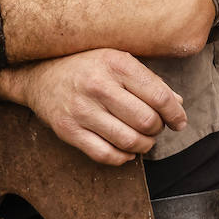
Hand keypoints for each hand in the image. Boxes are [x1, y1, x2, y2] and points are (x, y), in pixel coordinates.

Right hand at [16, 48, 187, 165]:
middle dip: (158, 129)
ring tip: (144, 139)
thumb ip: (149, 80)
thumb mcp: (119, 61)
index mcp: (116, 64)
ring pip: (129, 141)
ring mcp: (81, 110)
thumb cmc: (88, 66)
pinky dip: (123, 158)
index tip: (179, 122)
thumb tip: (177, 103)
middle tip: (157, 128)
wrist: (39, 74)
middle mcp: (98, 86)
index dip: (175, 114)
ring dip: (144, 145)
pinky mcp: (68, 130)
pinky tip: (127, 151)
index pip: (159, 96)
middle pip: (146, 121)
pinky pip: (105, 155)